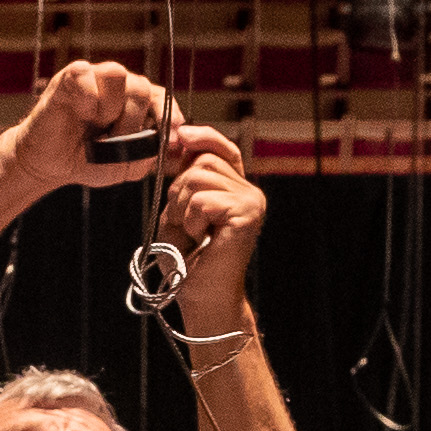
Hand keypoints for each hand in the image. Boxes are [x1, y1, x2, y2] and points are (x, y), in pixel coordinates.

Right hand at [2, 60, 169, 195]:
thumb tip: (171, 142)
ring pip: (118, 74)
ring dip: (111, 107)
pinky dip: (88, 100)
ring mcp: (94, 78)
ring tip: (97, 124)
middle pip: (142, 87)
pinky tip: (80, 114)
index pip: (162, 97)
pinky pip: (87, 76)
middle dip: (133, 121)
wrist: (50, 165)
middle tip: (113, 138)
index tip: (173, 136)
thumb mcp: (125, 166)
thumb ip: (148, 154)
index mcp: (135, 103)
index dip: (170, 114)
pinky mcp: (69, 77)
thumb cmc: (87, 161)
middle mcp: (118, 86)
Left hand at [153, 118, 266, 320]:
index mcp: (234, 188)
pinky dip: (191, 220)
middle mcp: (249, 192)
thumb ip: (185, 176)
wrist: (201, 295)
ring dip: (183, 207)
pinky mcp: (248, 213)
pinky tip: (201, 238)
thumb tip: (182, 136)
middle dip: (179, 189)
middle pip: (203, 160)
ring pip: (200, 176)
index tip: (181, 136)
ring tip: (193, 232)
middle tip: (184, 222)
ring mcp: (252, 201)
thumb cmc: (187, 258)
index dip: (202, 137)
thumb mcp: (179, 209)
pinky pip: (203, 199)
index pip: (221, 148)